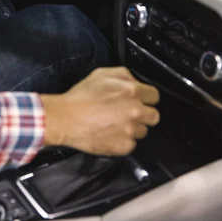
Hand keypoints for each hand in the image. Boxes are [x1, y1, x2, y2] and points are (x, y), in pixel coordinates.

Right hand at [40, 67, 159, 155]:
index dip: (146, 97)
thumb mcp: (101, 74)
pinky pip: (131, 144)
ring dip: (132, 127)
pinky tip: (110, 132)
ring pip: (142, 131)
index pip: (155, 96)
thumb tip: (135, 82)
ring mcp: (130, 130)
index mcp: (132, 92)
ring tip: (114, 123)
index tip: (140, 100)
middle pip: (154, 116)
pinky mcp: (124, 146)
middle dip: (144, 114)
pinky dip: (123, 140)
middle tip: (128, 112)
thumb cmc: (81, 97)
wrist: (66, 118)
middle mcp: (135, 111)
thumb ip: (124, 75)